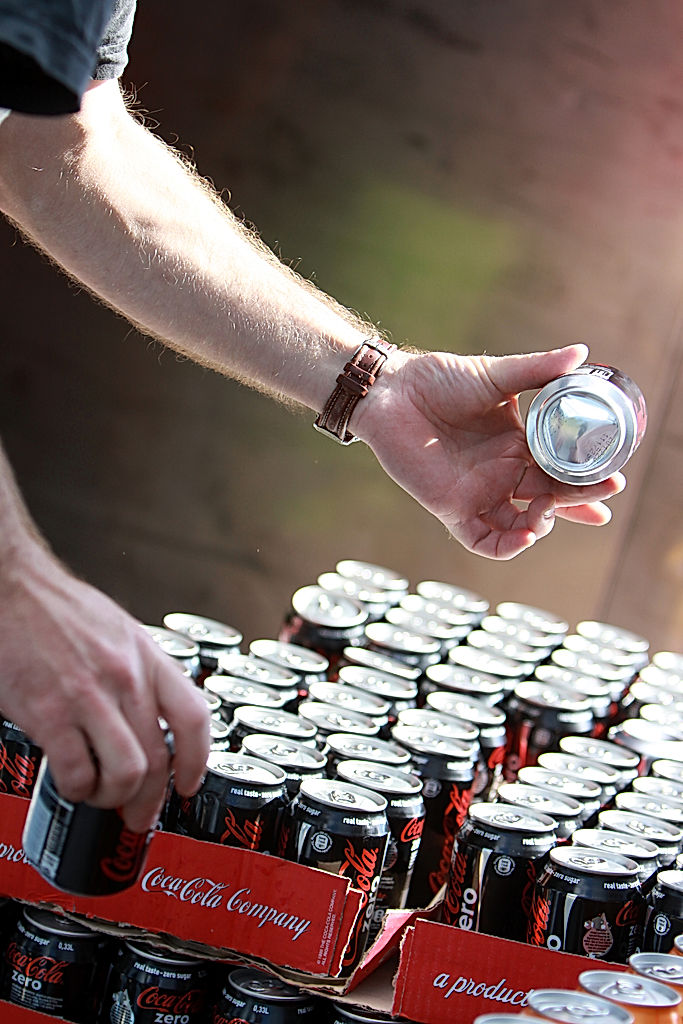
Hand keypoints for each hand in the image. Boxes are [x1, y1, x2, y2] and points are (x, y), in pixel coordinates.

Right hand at [0, 539, 209, 830]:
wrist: (12, 588)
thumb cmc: (59, 608)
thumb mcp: (118, 631)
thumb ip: (138, 670)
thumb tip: (149, 713)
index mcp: (147, 656)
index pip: (194, 717)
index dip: (199, 760)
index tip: (189, 784)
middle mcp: (125, 678)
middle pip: (160, 757)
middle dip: (150, 800)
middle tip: (138, 816)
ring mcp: (88, 697)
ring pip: (127, 773)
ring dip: (113, 797)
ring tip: (99, 794)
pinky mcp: (49, 713)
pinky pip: (77, 772)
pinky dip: (77, 788)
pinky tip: (71, 780)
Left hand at [355, 343, 624, 559]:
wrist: (391, 391)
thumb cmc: (438, 380)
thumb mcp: (495, 375)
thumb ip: (537, 369)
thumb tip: (582, 354)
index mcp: (519, 446)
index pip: (561, 471)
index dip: (587, 482)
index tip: (615, 480)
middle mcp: (503, 473)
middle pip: (549, 500)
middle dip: (578, 503)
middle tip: (603, 499)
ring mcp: (479, 493)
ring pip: (521, 526)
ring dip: (543, 525)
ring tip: (552, 512)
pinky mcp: (453, 508)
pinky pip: (483, 540)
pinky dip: (507, 546)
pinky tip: (528, 537)